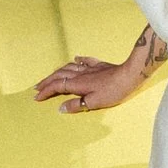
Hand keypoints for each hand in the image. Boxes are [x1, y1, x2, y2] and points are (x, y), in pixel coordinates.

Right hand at [35, 52, 152, 117]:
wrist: (129, 75)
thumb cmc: (113, 91)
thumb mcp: (93, 102)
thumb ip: (76, 105)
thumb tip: (61, 108)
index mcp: (77, 84)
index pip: (56, 87)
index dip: (45, 92)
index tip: (37, 97)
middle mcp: (80, 74)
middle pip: (59, 75)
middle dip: (46, 81)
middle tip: (37, 87)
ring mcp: (89, 68)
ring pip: (68, 67)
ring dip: (57, 72)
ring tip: (50, 76)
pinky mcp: (99, 65)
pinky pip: (84, 61)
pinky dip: (77, 60)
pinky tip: (75, 58)